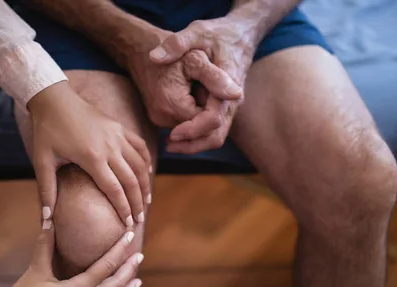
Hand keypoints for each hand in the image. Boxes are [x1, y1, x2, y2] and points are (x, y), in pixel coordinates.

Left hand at [28, 81, 150, 226]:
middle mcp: (110, 147)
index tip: (128, 224)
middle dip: (137, 202)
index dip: (124, 209)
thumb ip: (46, 191)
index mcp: (92, 157)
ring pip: (140, 164)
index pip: (114, 189)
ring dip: (145, 184)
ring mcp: (117, 135)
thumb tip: (45, 220)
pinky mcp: (119, 127)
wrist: (54, 98)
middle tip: (140, 220)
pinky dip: (146, 161)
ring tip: (146, 201)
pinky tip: (146, 173)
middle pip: (131, 180)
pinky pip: (139, 146)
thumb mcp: (42, 161)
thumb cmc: (46, 130)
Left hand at [149, 17, 256, 153]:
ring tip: (169, 143)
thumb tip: (154, 58)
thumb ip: (177, 44)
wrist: (242, 34)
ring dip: (193, 144)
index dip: (191, 129)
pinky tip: (176, 132)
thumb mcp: (198, 32)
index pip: (212, 119)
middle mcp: (233, 101)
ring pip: (215, 137)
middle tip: (168, 145)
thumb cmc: (219, 33)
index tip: (171, 133)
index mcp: (228, 85)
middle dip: (191, 145)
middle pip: (216, 136)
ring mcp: (230, 107)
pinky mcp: (225, 108)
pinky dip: (196, 135)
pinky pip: (213, 130)